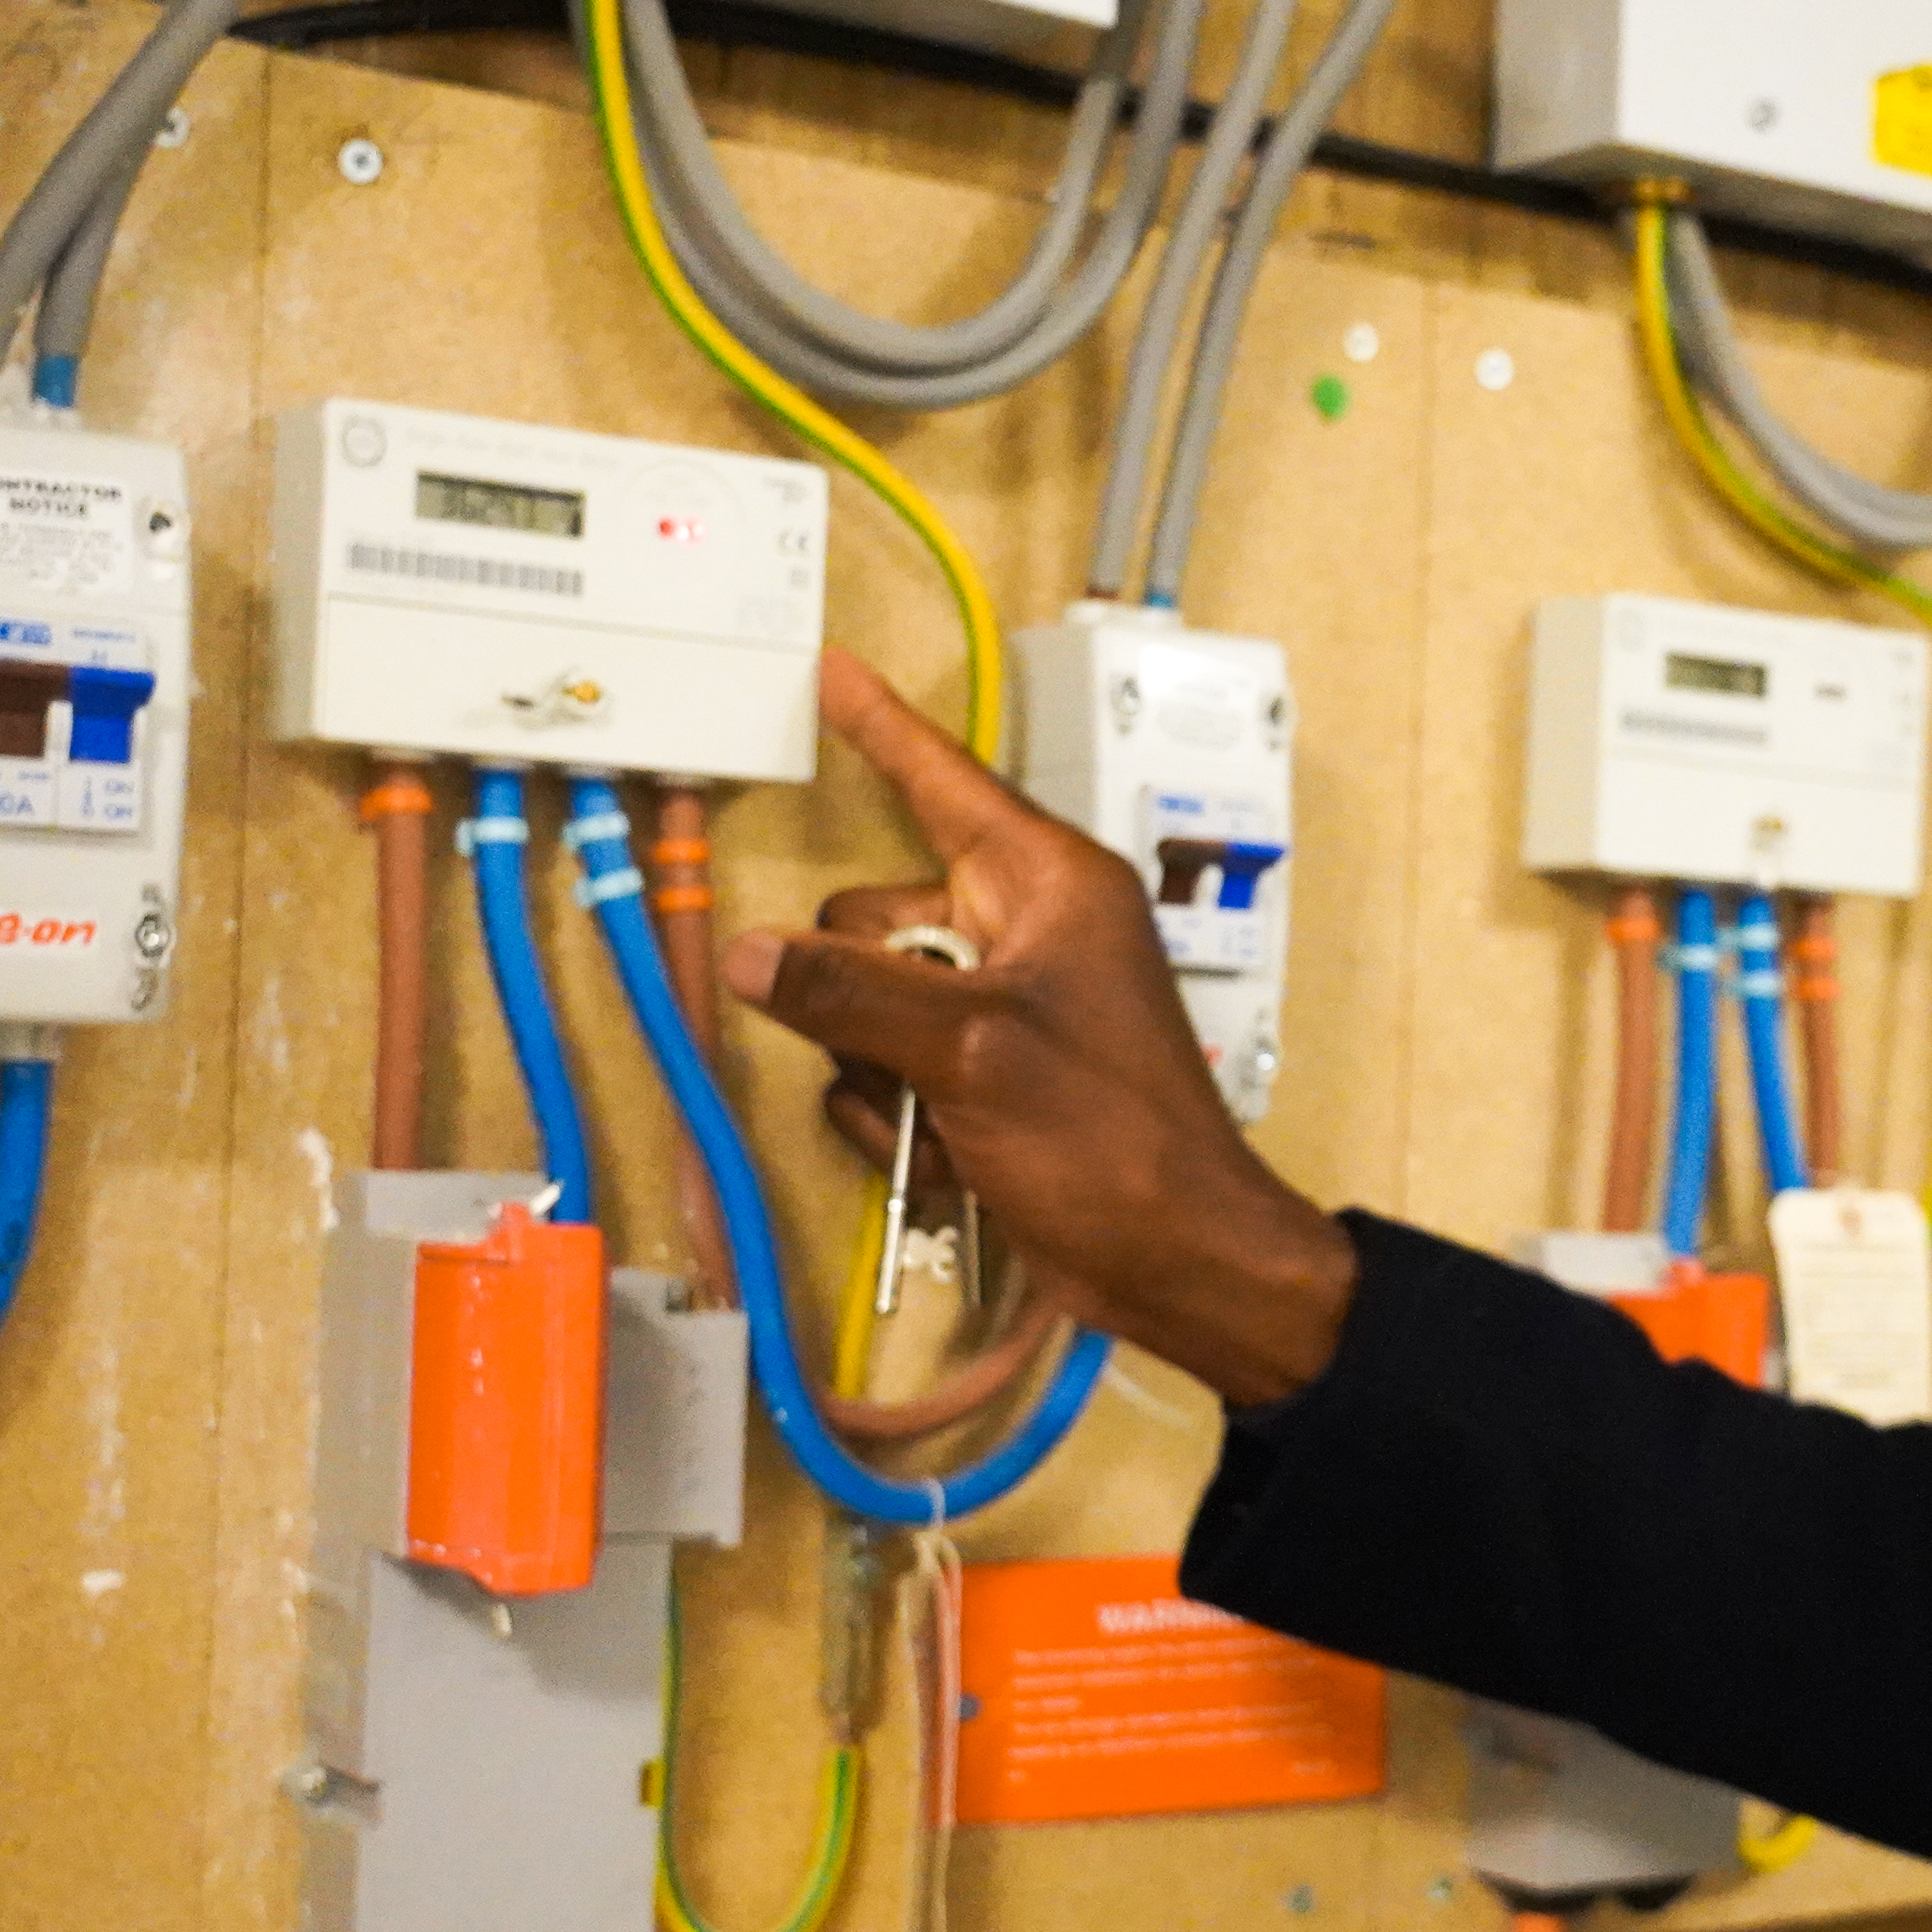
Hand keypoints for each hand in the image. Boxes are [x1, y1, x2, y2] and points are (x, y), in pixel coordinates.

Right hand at [723, 649, 1357, 1406]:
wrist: (1180, 1263)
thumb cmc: (1117, 1142)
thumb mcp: (973, 1051)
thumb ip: (853, 994)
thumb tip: (751, 955)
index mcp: (1049, 885)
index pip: (944, 781)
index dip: (881, 729)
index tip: (833, 668)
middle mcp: (1027, 932)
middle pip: (870, 920)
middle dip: (864, 1000)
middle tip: (920, 1058)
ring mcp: (1004, 1012)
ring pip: (866, 1010)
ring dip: (884, 1080)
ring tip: (952, 1125)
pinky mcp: (986, 1082)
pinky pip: (891, 1078)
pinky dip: (906, 1129)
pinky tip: (959, 1165)